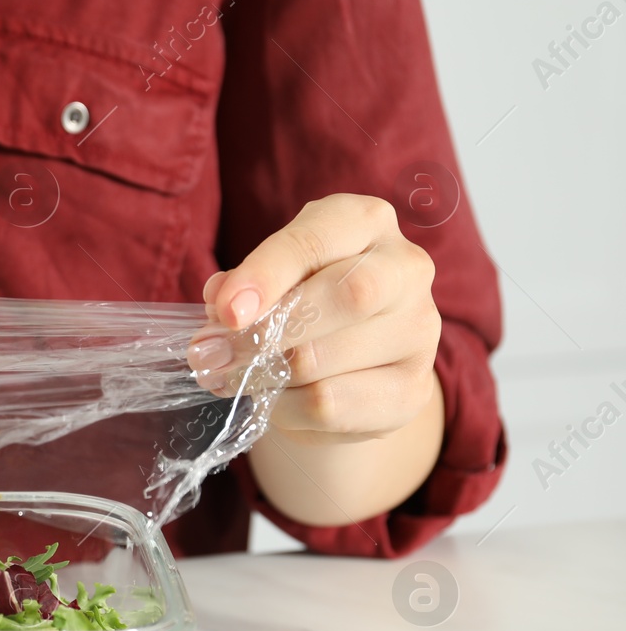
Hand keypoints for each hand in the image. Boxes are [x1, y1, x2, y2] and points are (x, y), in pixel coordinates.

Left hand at [189, 193, 441, 444]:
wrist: (349, 362)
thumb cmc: (301, 299)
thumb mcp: (269, 277)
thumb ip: (241, 285)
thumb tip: (220, 303)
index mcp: (365, 222)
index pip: (314, 242)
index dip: (265, 276)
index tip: (225, 312)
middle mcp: (406, 268)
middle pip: (347, 297)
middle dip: (266, 332)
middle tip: (211, 354)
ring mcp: (419, 331)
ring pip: (325, 360)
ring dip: (261, 376)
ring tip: (229, 377)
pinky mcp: (412, 390)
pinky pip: (330, 406)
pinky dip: (285, 408)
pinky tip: (272, 400)